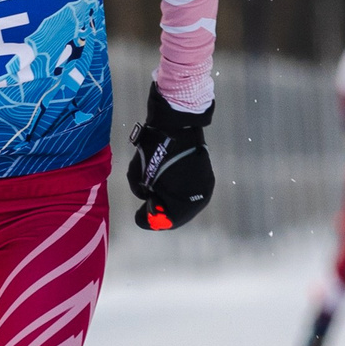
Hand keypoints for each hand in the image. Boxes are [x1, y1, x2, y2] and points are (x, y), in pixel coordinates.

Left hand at [125, 86, 214, 230]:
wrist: (177, 124)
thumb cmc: (155, 150)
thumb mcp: (137, 174)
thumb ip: (140, 192)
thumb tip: (147, 196)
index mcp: (183, 202)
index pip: (165, 222)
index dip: (149, 220)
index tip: (140, 215)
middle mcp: (199, 199)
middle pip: (177, 216)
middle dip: (162, 213)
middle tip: (148, 207)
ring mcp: (205, 188)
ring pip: (186, 205)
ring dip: (171, 204)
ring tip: (158, 196)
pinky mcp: (207, 177)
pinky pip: (191, 193)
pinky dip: (180, 194)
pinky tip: (169, 188)